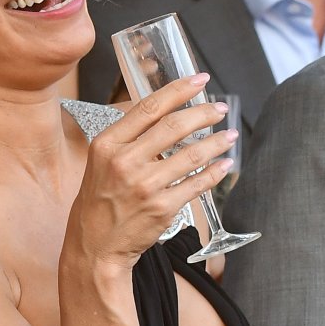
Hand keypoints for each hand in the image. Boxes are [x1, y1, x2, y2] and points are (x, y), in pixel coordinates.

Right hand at [63, 75, 236, 272]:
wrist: (95, 246)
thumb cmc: (100, 200)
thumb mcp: (102, 160)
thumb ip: (129, 137)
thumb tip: (165, 112)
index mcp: (108, 144)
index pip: (149, 108)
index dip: (179, 90)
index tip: (199, 80)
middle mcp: (125, 162)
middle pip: (174, 127)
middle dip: (203, 113)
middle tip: (220, 109)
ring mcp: (145, 186)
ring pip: (191, 155)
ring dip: (216, 142)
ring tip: (229, 135)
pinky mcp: (162, 208)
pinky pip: (197, 184)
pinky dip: (215, 172)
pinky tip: (224, 164)